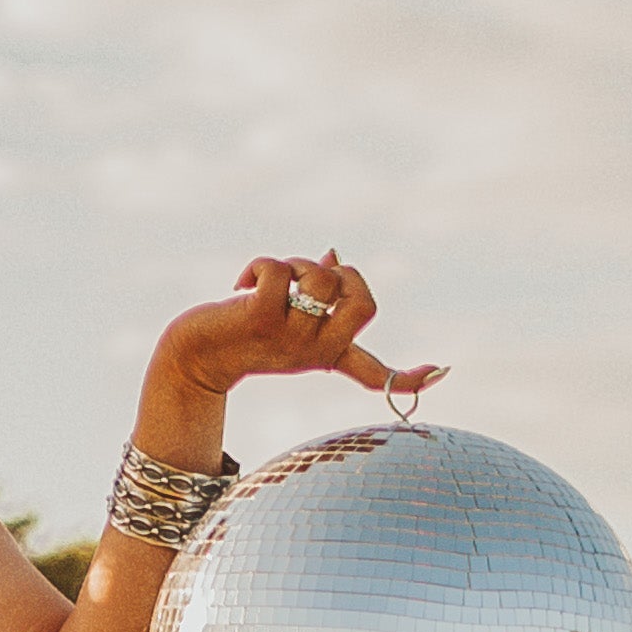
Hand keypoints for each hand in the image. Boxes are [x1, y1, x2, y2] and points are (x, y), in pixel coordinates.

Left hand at [155, 253, 442, 409]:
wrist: (189, 356)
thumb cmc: (239, 332)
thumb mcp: (285, 314)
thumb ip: (316, 292)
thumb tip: (334, 255)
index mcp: (326, 355)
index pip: (375, 372)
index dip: (409, 376)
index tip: (442, 372)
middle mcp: (314, 352)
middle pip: (366, 305)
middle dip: (346, 275)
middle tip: (309, 279)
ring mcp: (288, 340)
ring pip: (322, 279)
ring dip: (298, 264)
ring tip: (270, 280)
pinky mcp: (259, 321)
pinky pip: (281, 273)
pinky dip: (261, 265)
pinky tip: (240, 285)